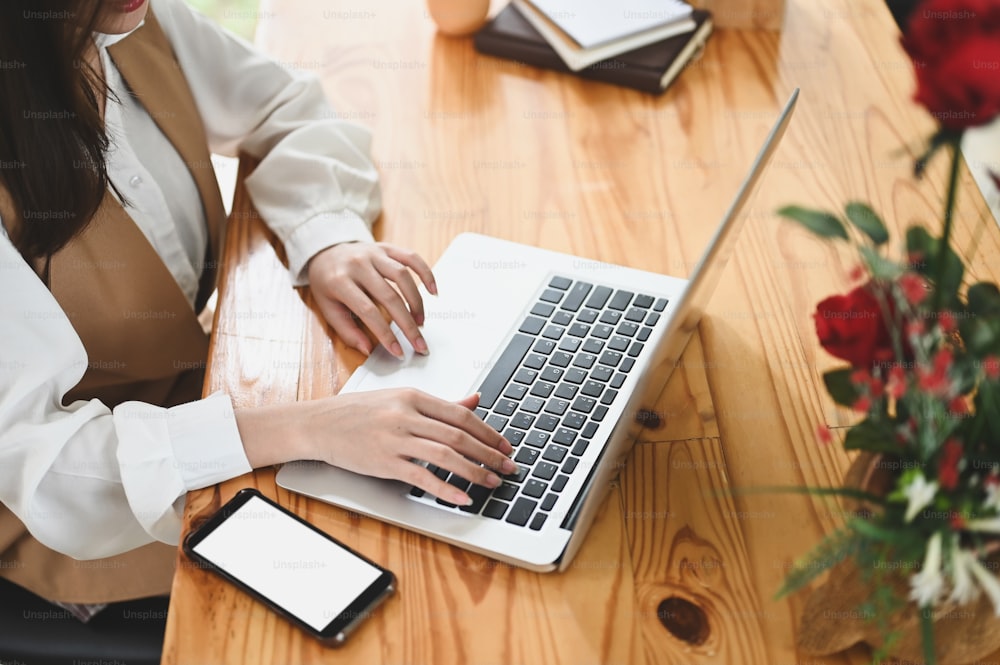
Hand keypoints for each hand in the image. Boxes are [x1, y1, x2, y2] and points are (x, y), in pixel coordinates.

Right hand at [238, 391, 515, 505]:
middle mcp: (406, 415)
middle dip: (489, 454)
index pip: (460, 414)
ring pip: (446, 455)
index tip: (504, 446)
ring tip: (492, 482)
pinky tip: (462, 497)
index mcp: (413, 396)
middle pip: (459, 435)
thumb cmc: (356, 412)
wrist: (316, 424)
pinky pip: (422, 477)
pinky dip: (446, 488)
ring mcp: (395, 439)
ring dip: (475, 471)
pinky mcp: (384, 462)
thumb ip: (439, 402)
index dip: (488, 432)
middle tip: (508, 467)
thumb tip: (474, 400)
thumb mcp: (399, 399)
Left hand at [306, 242, 436, 357]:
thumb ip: (346, 330)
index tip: (398, 351)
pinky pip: (411, 258)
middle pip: (390, 296)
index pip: (368, 311)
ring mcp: (374, 254)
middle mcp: (358, 265)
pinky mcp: (387, 248)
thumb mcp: (327, 308)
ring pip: (403, 276)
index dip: (385, 333)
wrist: (325, 250)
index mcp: (339, 281)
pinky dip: (426, 273)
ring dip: (416, 302)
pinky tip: (433, 291)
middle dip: (408, 324)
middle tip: (419, 344)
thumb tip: (367, 349)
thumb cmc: (327, 283)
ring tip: (421, 322)